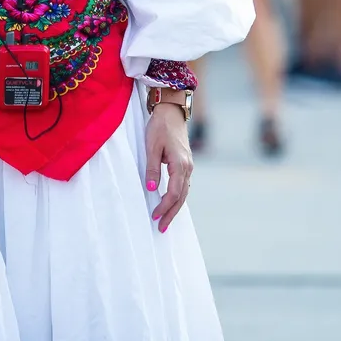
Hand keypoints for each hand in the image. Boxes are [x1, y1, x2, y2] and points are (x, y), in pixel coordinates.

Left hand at [143, 101, 192, 233]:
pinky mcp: (185, 163)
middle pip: (181, 197)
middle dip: (171, 213)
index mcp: (180, 164)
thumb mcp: (152, 146)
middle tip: (161, 228)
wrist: (171, 111)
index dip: (164, 206)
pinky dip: (178, 197)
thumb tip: (151, 189)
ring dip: (175, 208)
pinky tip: (172, 204)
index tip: (154, 216)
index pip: (173, 193)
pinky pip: (184, 185)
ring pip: (184, 192)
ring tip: (166, 221)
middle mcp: (188, 167)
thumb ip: (152, 168)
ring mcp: (188, 166)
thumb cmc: (160, 127)